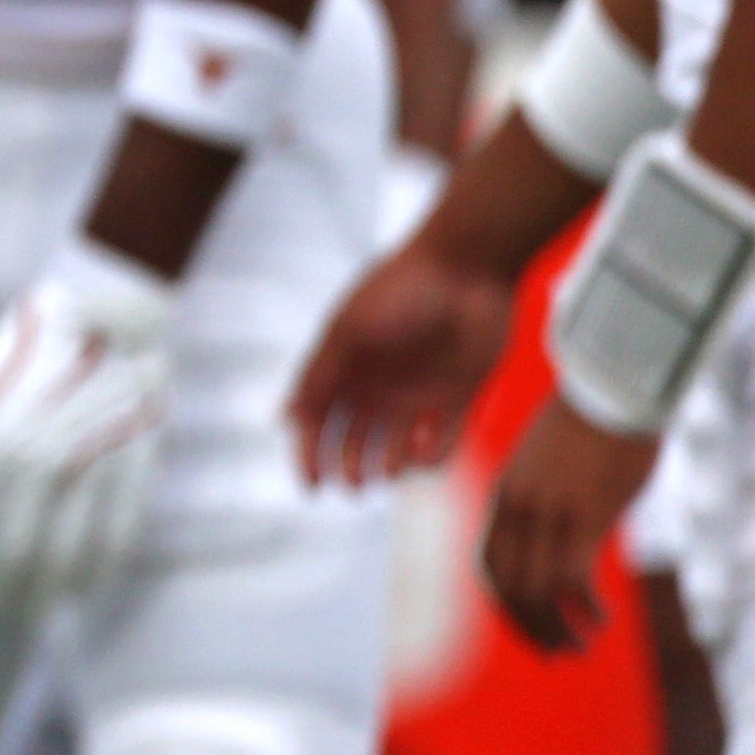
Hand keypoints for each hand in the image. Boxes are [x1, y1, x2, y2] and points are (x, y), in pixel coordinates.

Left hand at [0, 241, 173, 617]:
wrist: (107, 313)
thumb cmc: (25, 346)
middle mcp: (44, 457)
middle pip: (18, 549)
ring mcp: (94, 464)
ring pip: (68, 551)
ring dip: (47, 591)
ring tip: (30, 614)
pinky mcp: (135, 467)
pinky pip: (116, 535)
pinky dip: (98, 570)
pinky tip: (82, 590)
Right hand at [285, 234, 519, 485]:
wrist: (468, 267)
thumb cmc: (399, 291)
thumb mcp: (348, 331)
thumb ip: (319, 375)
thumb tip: (286, 418)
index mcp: (345, 364)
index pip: (319, 418)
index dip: (310, 451)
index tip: (311, 483)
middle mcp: (379, 381)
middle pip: (356, 437)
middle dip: (349, 464)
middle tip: (351, 486)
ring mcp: (420, 390)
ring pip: (397, 444)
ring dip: (388, 464)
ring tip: (385, 473)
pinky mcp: (460, 394)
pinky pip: (444, 437)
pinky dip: (432, 453)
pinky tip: (420, 454)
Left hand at [481, 395, 658, 653]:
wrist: (611, 388)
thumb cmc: (589, 424)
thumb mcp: (550, 465)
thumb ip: (544, 501)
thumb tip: (560, 536)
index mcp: (504, 496)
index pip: (489, 566)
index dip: (505, 605)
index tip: (528, 628)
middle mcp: (517, 509)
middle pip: (508, 587)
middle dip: (529, 627)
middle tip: (557, 654)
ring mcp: (548, 513)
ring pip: (537, 591)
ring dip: (558, 627)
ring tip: (581, 647)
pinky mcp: (584, 515)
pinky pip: (572, 579)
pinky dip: (583, 607)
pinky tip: (602, 619)